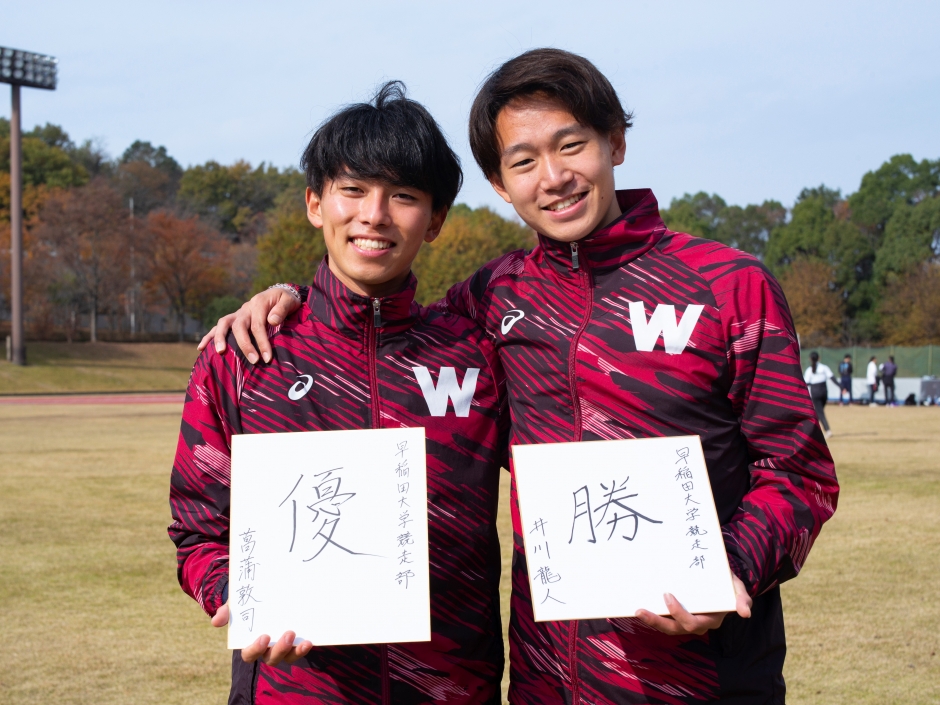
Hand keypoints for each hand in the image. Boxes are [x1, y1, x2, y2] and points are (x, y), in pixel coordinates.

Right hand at [196, 288, 301, 363]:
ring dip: (220, 338)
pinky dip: (208, 336)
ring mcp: (237, 313)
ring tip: (220, 352)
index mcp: (258, 303)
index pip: (258, 325)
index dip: (262, 342)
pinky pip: (218, 327)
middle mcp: (245, 308)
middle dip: (245, 345)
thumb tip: (271, 321)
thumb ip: (281, 310)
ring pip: (224, 324)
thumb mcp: (289, 300)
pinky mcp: (233, 319)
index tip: (267, 358)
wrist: (279, 294)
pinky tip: (201, 348)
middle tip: (254, 361)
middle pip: (239, 326)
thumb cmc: (286, 300)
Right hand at [211, 603, 313, 665]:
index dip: (255, 649)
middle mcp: (267, 649)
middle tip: (289, 633)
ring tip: (302, 639)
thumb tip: (216, 621)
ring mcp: (282, 647)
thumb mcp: (235, 605)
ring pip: (288, 657)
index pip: (249, 655)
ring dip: (295, 651)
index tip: (264, 636)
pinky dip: (304, 648)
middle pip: (271, 659)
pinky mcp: (295, 642)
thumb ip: (226, 611)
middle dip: (280, 649)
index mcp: (250, 643)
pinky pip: (300, 650)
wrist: (262, 596)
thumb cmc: (245, 605)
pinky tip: (310, 640)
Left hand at [634, 574, 751, 635]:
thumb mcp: (738, 588)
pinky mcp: (676, 614)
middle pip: (674, 628)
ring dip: (650, 620)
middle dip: (656, 621)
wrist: (721, 581)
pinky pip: (663, 618)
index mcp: (709, 619)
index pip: (691, 623)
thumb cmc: (727, 584)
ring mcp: (684, 619)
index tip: (667, 595)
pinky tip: (638, 608)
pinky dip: (652, 615)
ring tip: (636, 611)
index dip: (678, 613)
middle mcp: (695, 623)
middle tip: (640, 611)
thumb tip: (745, 612)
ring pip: (666, 626)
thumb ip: (742, 598)